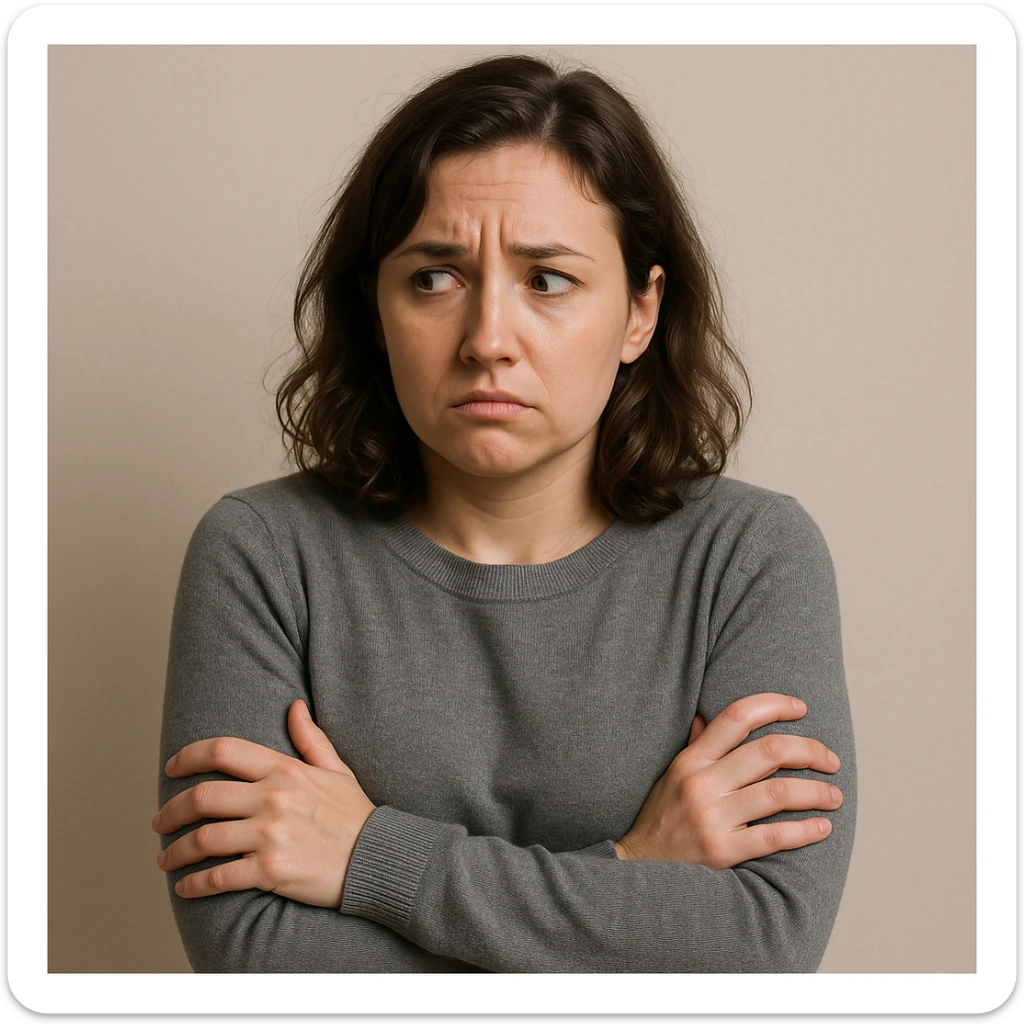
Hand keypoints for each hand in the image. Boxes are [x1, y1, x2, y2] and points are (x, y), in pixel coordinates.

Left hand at [152, 700, 375, 907]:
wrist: (379, 859)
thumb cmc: (356, 815)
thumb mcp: (336, 770)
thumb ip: (310, 739)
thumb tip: (294, 706)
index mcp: (285, 770)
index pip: (224, 751)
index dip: (189, 756)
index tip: (171, 767)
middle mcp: (273, 798)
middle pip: (202, 797)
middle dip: (170, 811)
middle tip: (159, 822)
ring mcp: (271, 835)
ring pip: (203, 839)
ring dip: (175, 852)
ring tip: (166, 858)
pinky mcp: (270, 872)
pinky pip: (218, 876)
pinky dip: (194, 884)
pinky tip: (185, 886)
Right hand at [613, 694, 841, 868]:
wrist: (637, 867)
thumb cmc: (662, 816)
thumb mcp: (673, 774)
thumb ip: (696, 744)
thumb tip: (710, 714)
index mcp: (691, 759)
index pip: (736, 716)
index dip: (774, 705)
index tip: (801, 708)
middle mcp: (701, 783)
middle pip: (769, 751)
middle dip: (809, 750)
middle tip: (830, 759)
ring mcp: (711, 818)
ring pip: (779, 792)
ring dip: (816, 792)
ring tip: (834, 795)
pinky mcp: (722, 852)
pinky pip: (774, 837)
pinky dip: (805, 831)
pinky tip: (823, 828)